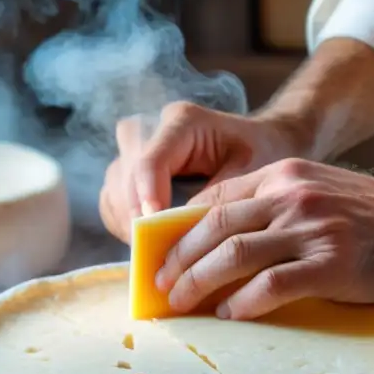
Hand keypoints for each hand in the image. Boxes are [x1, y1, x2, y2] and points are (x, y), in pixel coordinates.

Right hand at [98, 101, 304, 242]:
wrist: (260, 142)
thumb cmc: (260, 154)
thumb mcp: (251, 173)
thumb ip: (216, 198)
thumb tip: (181, 233)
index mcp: (182, 121)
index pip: (149, 162)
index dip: (146, 197)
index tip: (153, 228)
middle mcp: (151, 129)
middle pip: (124, 176)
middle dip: (136, 217)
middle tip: (155, 251)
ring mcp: (136, 147)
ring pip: (113, 189)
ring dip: (127, 223)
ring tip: (153, 250)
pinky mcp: (129, 168)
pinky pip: (112, 200)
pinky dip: (124, 224)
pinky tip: (148, 242)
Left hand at [154, 158, 373, 319]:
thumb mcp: (318, 197)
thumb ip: (274, 210)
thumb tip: (220, 251)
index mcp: (284, 176)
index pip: (214, 201)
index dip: (179, 232)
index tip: (162, 259)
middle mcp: (292, 194)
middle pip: (213, 227)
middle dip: (178, 260)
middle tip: (161, 288)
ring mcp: (313, 228)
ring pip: (233, 254)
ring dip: (198, 283)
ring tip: (182, 305)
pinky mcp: (333, 263)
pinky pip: (273, 285)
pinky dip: (243, 303)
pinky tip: (229, 316)